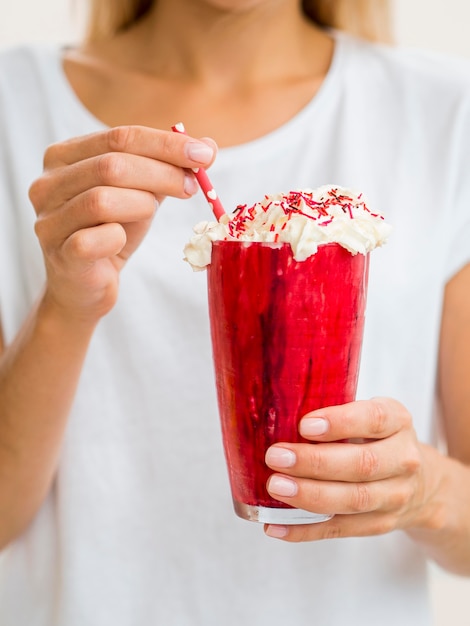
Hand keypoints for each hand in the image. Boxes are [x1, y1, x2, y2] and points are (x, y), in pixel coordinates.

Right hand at [29, 125, 215, 320]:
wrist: (85, 286)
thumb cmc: (110, 233)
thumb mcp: (139, 194)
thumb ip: (167, 169)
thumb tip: (208, 146)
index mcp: (63, 157)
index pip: (120, 137)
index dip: (166, 144)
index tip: (204, 154)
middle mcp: (47, 184)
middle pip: (112, 165)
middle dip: (162, 173)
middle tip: (192, 187)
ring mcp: (49, 220)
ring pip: (102, 199)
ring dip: (142, 205)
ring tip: (152, 212)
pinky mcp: (60, 254)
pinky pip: (96, 239)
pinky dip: (119, 237)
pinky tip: (122, 241)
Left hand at [263, 397, 438, 540]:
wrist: (421, 483)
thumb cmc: (377, 438)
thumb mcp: (368, 415)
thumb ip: (335, 414)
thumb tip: (277, 415)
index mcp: (397, 421)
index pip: (374, 419)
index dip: (340, 422)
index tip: (305, 425)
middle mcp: (402, 459)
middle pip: (361, 464)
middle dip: (315, 462)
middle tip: (276, 457)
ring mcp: (395, 496)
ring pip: (354, 500)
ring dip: (310, 495)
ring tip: (276, 486)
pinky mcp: (379, 524)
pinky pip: (340, 529)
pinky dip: (305, 530)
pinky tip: (276, 525)